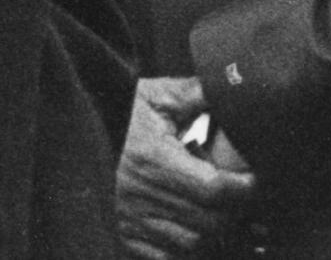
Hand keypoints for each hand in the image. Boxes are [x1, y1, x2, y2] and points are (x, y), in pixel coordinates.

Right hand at [116, 75, 254, 259]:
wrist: (76, 130)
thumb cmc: (121, 112)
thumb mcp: (155, 95)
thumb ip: (194, 93)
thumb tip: (232, 88)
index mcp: (152, 158)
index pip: (215, 188)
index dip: (245, 188)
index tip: (254, 180)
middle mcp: (139, 194)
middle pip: (210, 221)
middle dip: (233, 211)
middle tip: (240, 196)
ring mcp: (131, 219)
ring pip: (193, 243)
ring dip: (212, 231)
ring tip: (217, 210)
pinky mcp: (126, 235)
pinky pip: (168, 257)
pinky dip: (186, 249)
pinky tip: (191, 227)